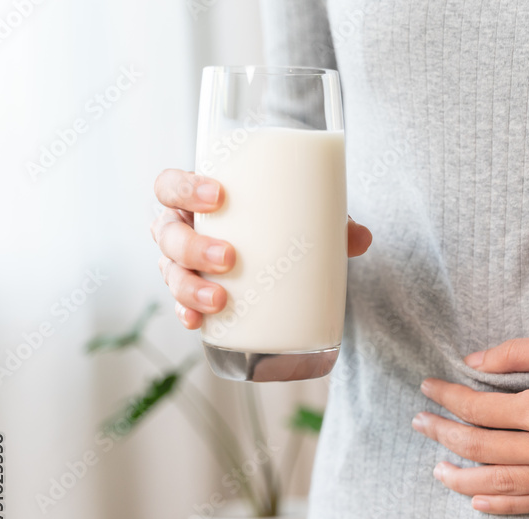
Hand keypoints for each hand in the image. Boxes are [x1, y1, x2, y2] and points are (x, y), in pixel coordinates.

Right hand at [150, 169, 372, 328]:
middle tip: (230, 257)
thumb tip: (362, 238)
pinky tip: (197, 323)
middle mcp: (181, 229)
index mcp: (197, 200)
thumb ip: (329, 222)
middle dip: (192, 246)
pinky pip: (179, 305)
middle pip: (166, 233)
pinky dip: (187, 314)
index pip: (170, 185)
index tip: (217, 196)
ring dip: (189, 287)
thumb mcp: (301, 216)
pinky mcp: (191, 294)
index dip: (184, 188)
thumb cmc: (277, 223)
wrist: (274, 256)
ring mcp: (181, 263)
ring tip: (220, 300)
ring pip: (169, 271)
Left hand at [412, 329, 528, 513]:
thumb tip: (473, 361)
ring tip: (438, 469)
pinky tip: (481, 500)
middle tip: (418, 424)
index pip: (479, 410)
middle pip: (483, 450)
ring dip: (465, 479)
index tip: (428, 388)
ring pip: (506, 487)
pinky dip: (506, 504)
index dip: (447, 398)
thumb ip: (520, 356)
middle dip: (443, 437)